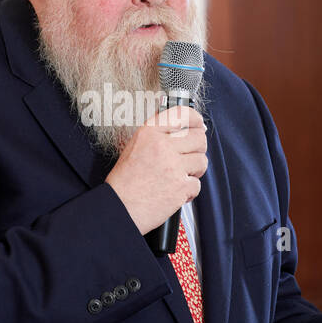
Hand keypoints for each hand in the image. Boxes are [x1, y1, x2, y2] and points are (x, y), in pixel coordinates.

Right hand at [106, 105, 207, 233]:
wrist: (119, 208)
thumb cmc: (124, 182)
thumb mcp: (133, 147)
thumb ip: (156, 135)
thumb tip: (181, 129)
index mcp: (149, 133)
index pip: (182, 114)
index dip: (195, 119)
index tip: (198, 125)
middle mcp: (162, 146)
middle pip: (199, 138)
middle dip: (198, 148)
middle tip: (190, 156)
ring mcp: (173, 166)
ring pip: (201, 161)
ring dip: (195, 170)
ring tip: (180, 176)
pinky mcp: (180, 187)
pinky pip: (197, 184)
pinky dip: (189, 191)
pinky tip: (176, 192)